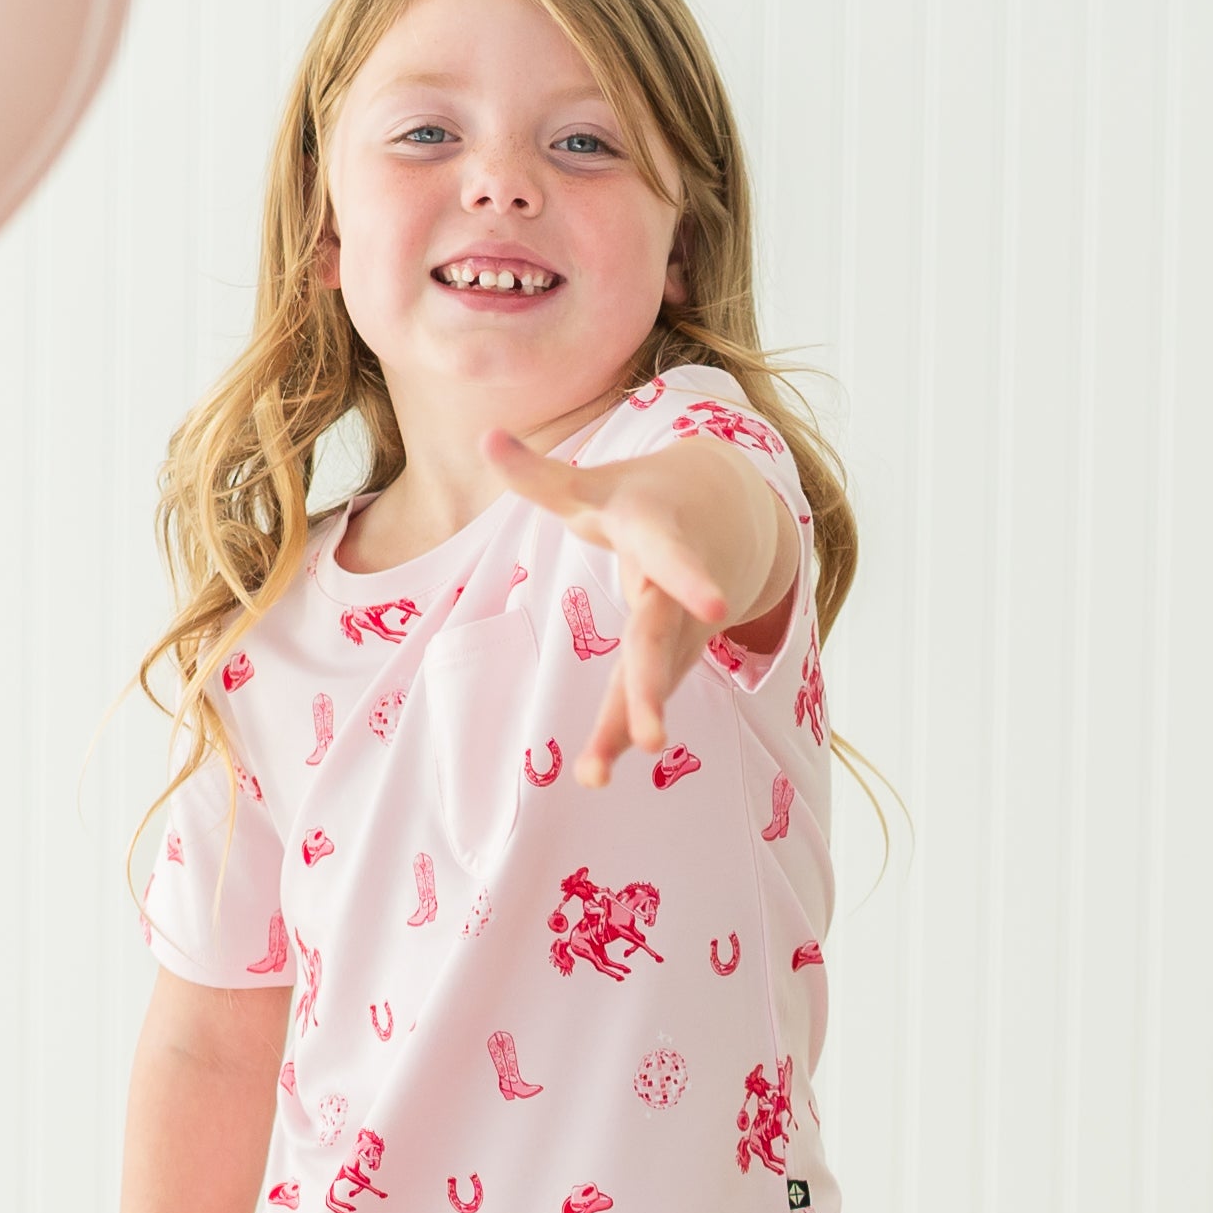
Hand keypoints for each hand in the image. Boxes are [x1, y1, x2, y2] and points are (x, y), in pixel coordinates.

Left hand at [486, 427, 791, 786]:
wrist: (727, 514)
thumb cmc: (646, 500)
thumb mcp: (597, 485)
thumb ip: (543, 477)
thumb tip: (484, 436)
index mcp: (661, 535)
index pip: (673, 555)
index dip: (691, 576)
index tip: (714, 606)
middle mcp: (676, 588)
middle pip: (662, 637)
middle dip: (652, 687)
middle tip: (651, 739)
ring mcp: (681, 627)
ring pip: (655, 678)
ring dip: (630, 724)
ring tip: (594, 776)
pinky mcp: (676, 655)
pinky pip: (646, 694)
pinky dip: (620, 731)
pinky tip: (594, 772)